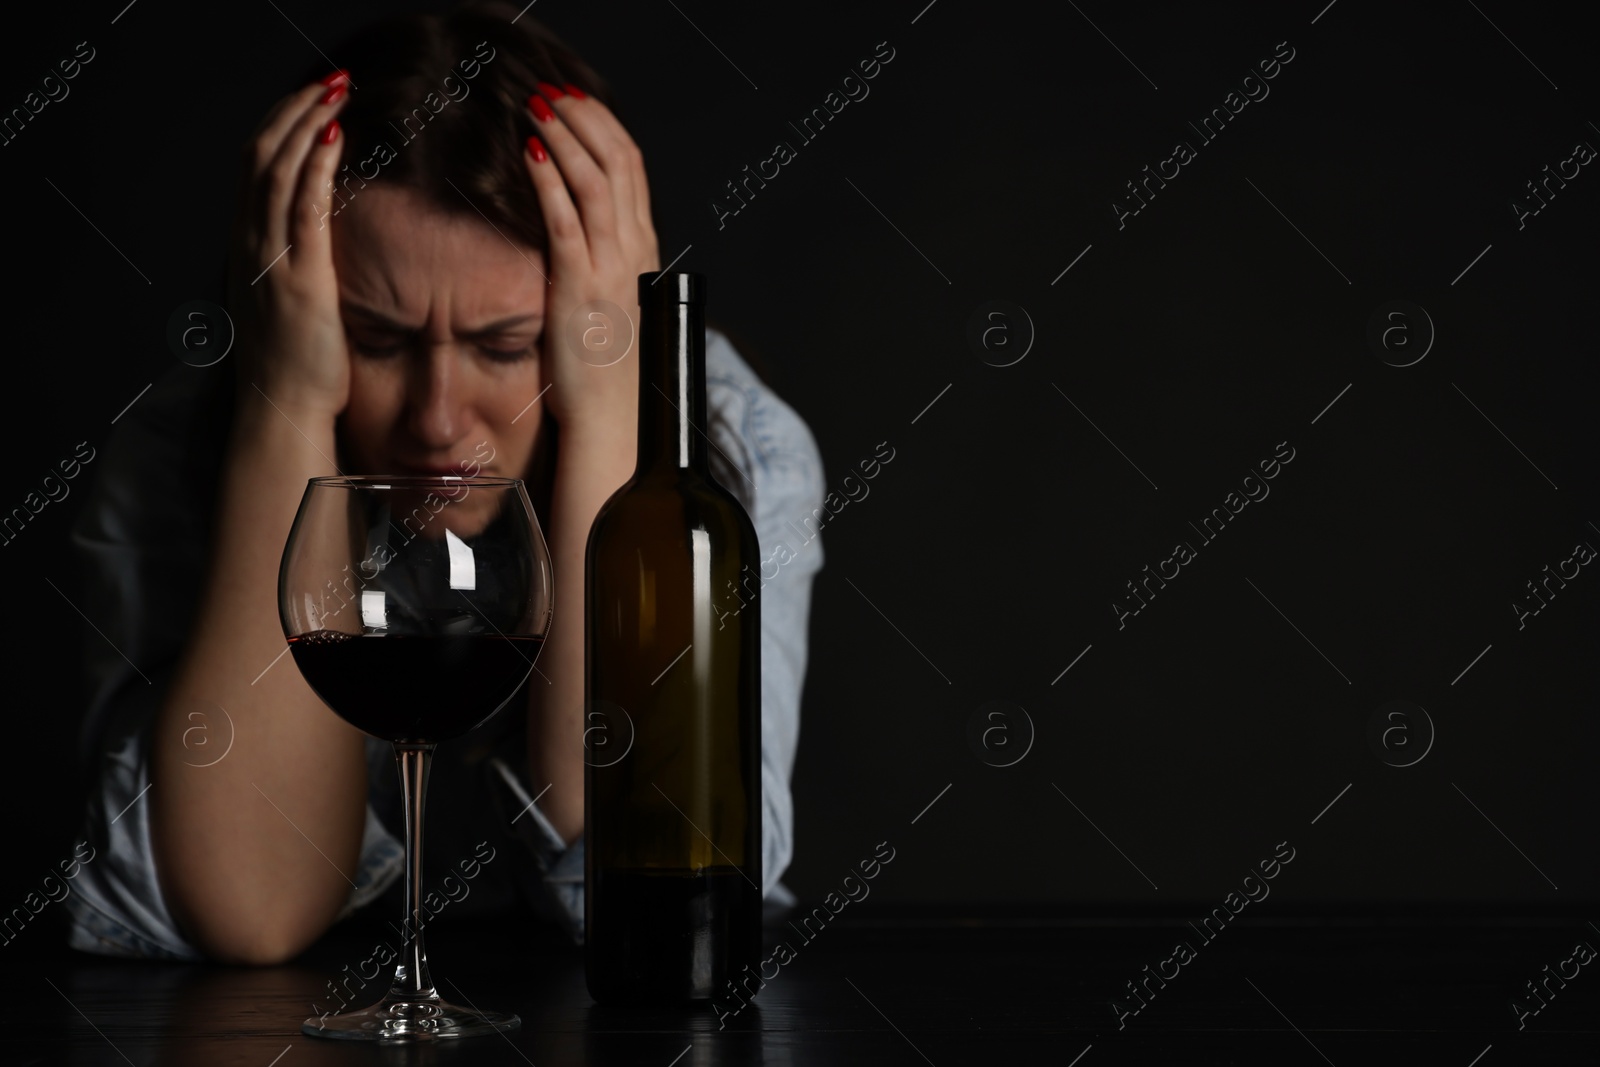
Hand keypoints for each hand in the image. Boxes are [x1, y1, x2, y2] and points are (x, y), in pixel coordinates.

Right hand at [228, 72, 352, 419]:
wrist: (284, 411)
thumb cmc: (296, 368)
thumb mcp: (286, 305)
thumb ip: (292, 268)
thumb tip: (315, 246)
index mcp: (246, 249)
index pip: (254, 169)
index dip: (278, 127)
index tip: (309, 100)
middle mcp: (250, 246)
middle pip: (260, 156)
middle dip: (293, 111)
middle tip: (327, 81)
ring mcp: (270, 261)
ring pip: (278, 171)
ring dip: (307, 124)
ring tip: (335, 93)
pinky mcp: (301, 279)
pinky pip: (303, 208)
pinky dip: (315, 167)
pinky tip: (334, 138)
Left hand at [522, 84, 659, 437]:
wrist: (606, 414)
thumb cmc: (600, 363)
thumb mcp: (609, 298)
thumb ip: (600, 258)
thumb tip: (575, 224)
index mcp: (642, 249)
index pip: (633, 168)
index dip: (604, 126)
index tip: (576, 100)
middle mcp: (633, 250)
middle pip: (619, 161)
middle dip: (585, 117)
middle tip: (553, 90)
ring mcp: (609, 267)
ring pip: (595, 180)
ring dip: (565, 136)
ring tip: (538, 106)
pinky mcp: (579, 285)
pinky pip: (565, 219)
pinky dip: (548, 178)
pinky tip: (528, 151)